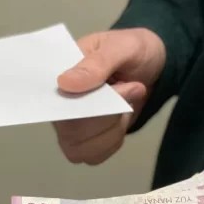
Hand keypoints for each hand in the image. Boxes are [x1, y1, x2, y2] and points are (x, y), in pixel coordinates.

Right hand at [53, 28, 165, 164]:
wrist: (151, 65)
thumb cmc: (132, 50)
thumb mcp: (122, 46)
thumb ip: (97, 63)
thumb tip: (64, 84)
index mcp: (58, 72)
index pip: (53, 100)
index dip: (83, 106)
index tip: (116, 88)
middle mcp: (57, 101)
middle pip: (68, 130)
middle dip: (107, 116)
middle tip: (130, 87)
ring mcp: (68, 124)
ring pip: (80, 148)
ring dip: (112, 129)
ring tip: (126, 103)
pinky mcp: (83, 140)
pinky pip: (92, 156)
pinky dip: (113, 141)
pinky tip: (120, 120)